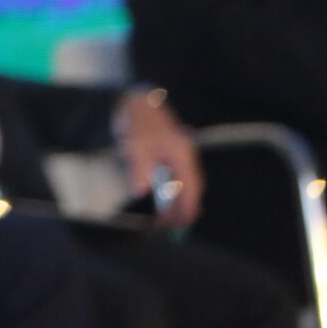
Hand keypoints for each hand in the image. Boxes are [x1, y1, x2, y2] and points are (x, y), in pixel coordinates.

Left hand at [115, 88, 202, 227]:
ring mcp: (180, 154)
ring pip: (187, 184)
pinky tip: (169, 203)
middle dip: (184, 209)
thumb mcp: (135, 143)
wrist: (137, 98)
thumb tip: (140, 191)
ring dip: (180, 203)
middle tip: (172, 229)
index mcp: (181, 153)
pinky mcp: (172, 154)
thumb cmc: (137, 119)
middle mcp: (185, 155)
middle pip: (191, 188)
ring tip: (171, 222)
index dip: (186, 207)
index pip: (190, 187)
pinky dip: (176, 193)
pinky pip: (179, 178)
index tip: (180, 224)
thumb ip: (139, 167)